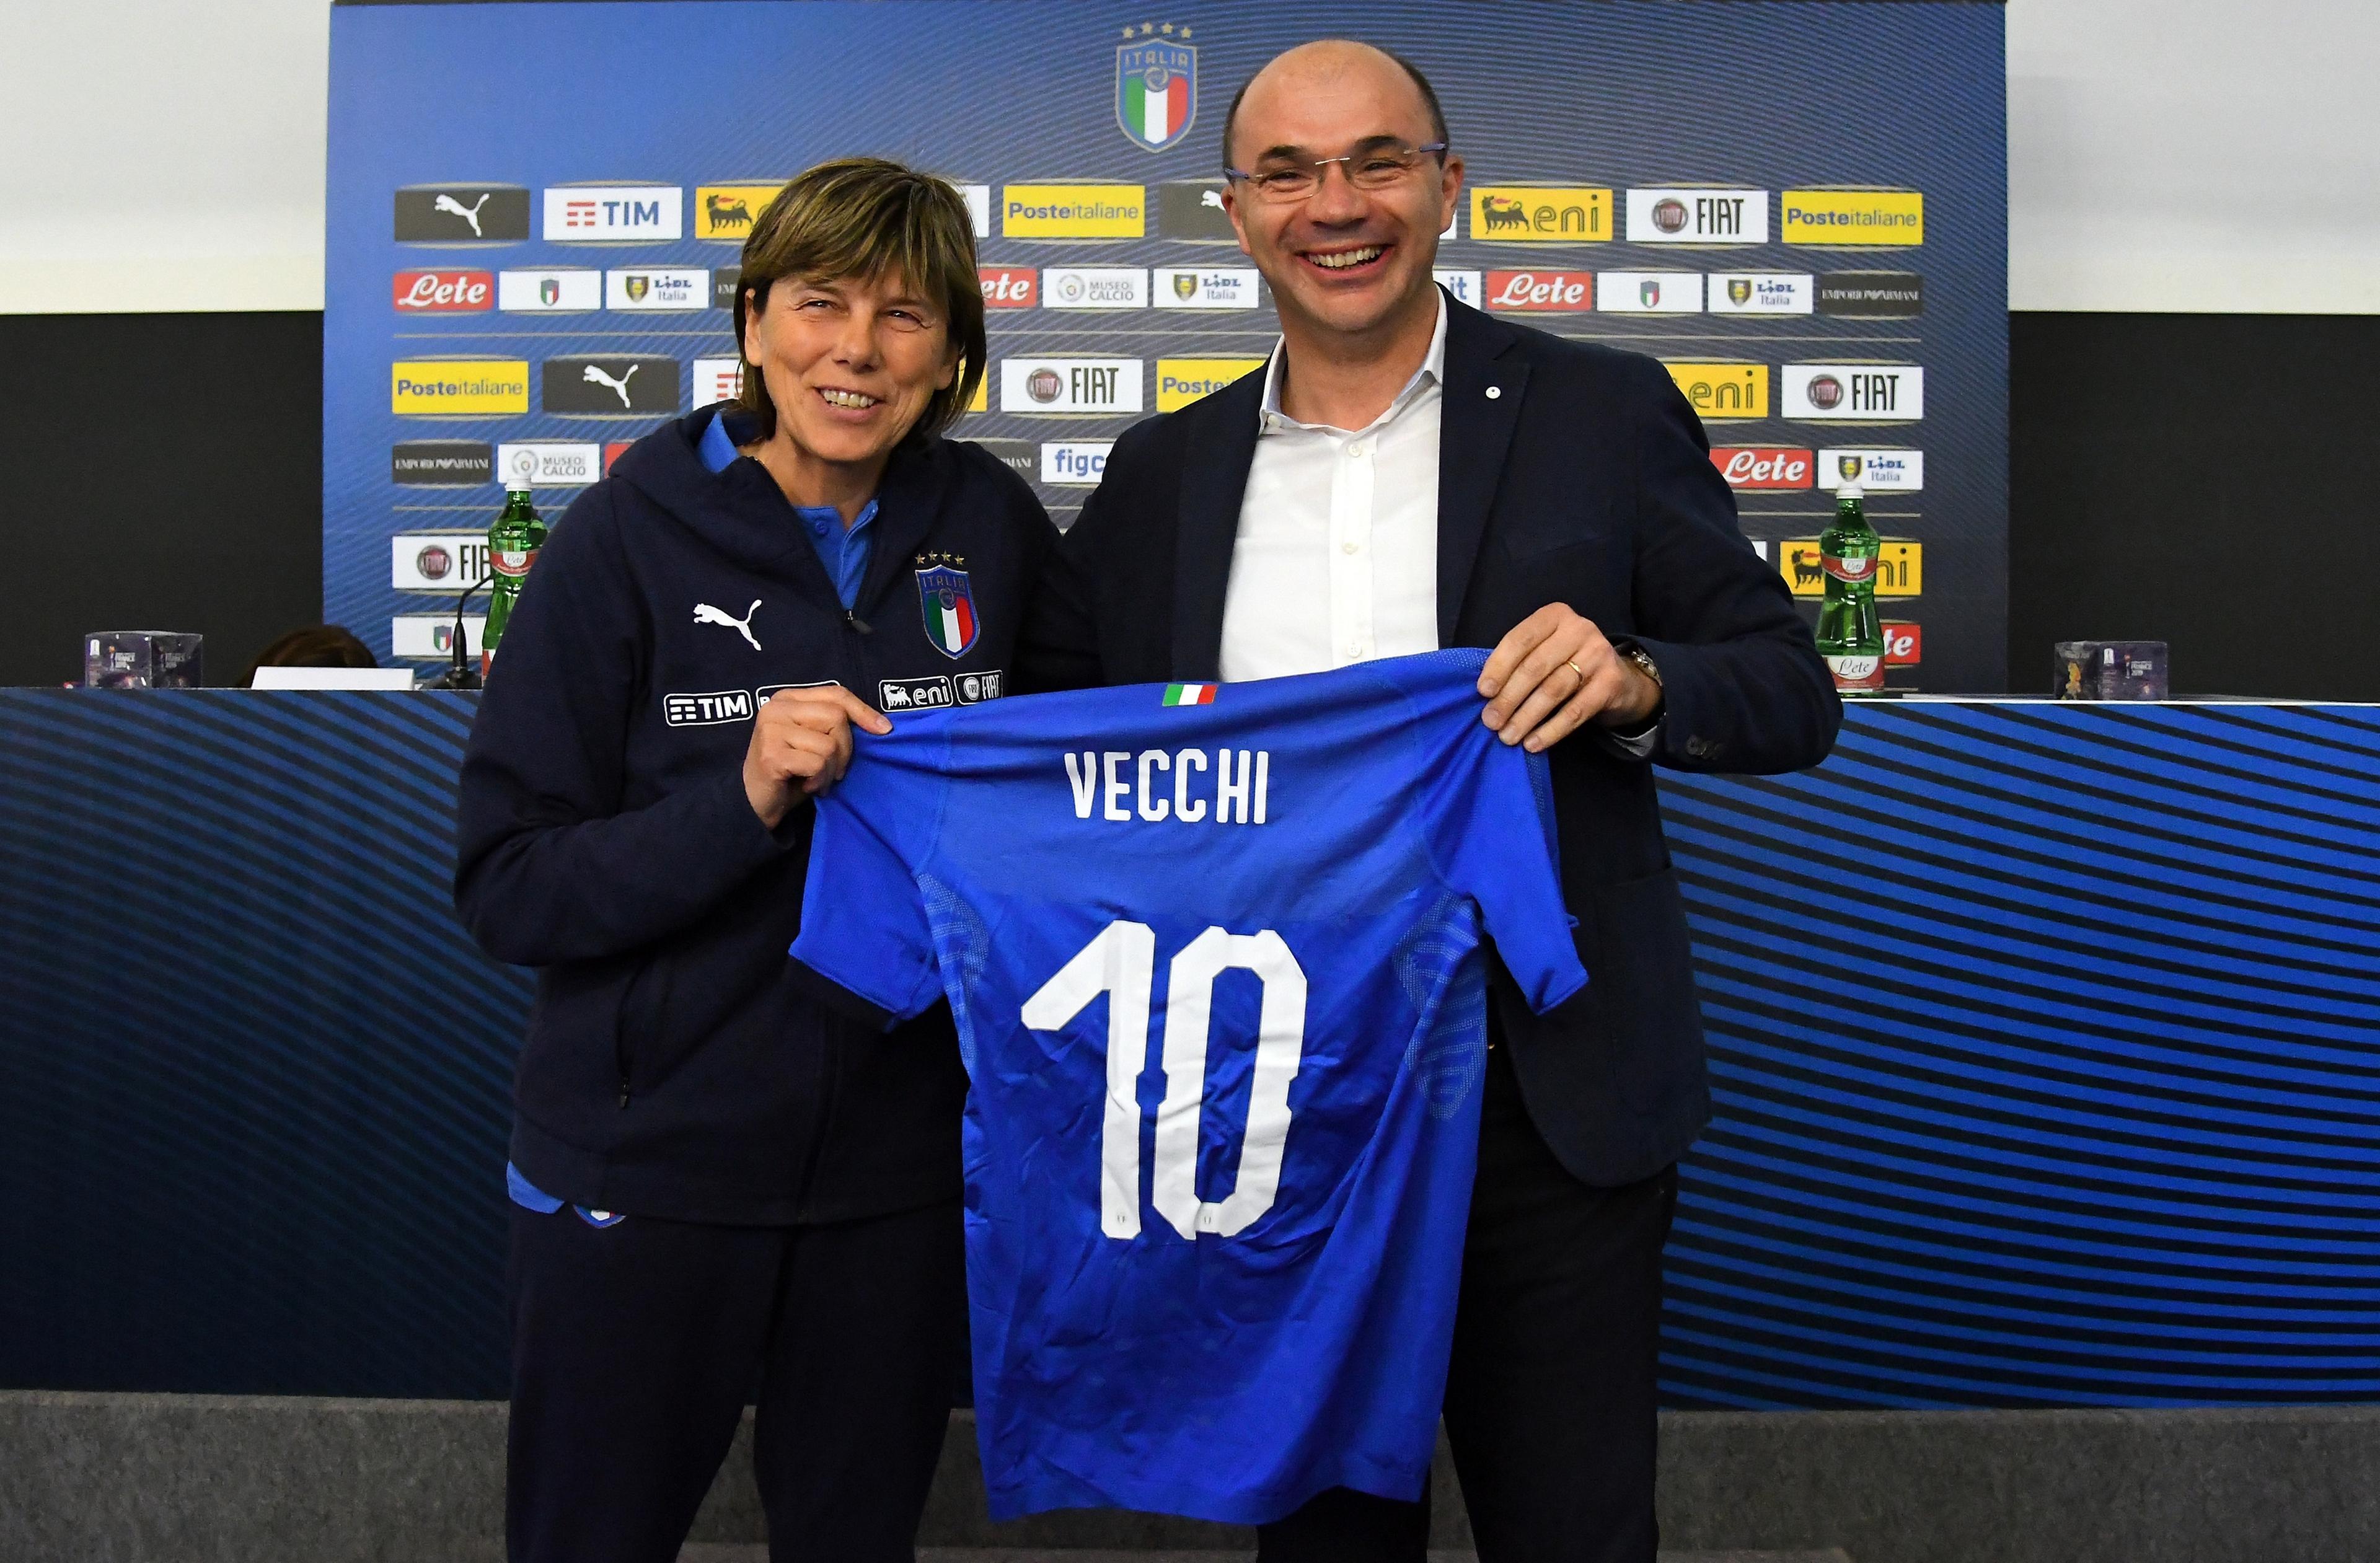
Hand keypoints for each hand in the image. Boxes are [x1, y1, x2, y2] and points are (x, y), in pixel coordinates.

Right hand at [743, 685, 890, 827]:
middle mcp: (776, 708)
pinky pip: (817, 764)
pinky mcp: (771, 754)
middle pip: (836, 717)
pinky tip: (806, 786)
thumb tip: (880, 724)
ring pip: (829, 744)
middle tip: (834, 770)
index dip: (863, 711)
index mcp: (788, 698)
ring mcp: (771, 729)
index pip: (836, 694)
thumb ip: (834, 725)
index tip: (884, 729)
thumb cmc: (791, 772)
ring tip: (817, 779)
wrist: (754, 802)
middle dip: (845, 749)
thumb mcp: (815, 741)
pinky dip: (818, 780)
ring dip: (830, 770)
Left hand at [1477, 604, 1661, 752]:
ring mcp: (1598, 654)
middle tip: (1491, 722)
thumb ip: (1518, 660)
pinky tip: (1533, 743)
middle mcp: (1579, 629)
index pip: (1520, 639)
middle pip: (1535, 667)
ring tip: (1508, 736)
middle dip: (1509, 697)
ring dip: (1526, 717)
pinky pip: (1575, 711)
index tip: (1483, 692)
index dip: (1498, 667)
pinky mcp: (1611, 682)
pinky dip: (1551, 730)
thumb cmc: (1567, 663)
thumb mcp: (1544, 649)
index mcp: (1555, 615)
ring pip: (1553, 690)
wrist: (1618, 679)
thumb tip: (1485, 692)